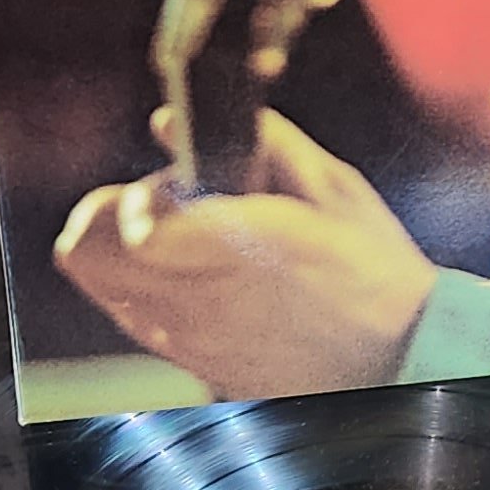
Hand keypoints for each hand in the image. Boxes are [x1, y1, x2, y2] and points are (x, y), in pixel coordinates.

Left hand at [53, 109, 439, 399]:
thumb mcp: (334, 188)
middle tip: (163, 205)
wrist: (403, 358)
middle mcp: (198, 300)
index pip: (128, 220)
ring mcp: (192, 342)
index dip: (145, 190)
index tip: (182, 182)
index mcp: (235, 245)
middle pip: (85, 253)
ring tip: (187, 244)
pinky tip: (204, 283)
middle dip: (112, 215)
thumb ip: (257, 144)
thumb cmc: (376, 271)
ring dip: (127, 256)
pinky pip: (141, 325)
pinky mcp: (199, 367)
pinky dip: (151, 295)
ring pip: (104, 290)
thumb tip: (175, 122)